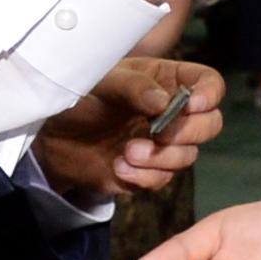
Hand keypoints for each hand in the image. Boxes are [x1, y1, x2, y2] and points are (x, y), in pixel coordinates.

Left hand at [36, 57, 224, 197]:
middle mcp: (171, 112)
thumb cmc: (77, 96)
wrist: (50, 136)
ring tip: (127, 151)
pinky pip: (163, 179)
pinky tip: (118, 166)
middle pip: (210, 124)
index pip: (208, 83)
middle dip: (189, 132)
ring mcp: (162, 144)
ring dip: (162, 157)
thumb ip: (133, 86)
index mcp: (166, 80)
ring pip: (188, 156)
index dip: (210, 94)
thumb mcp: (102, 81)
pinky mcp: (147, 171)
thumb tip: (163, 102)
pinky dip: (144, 176)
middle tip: (159, 133)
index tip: (191, 104)